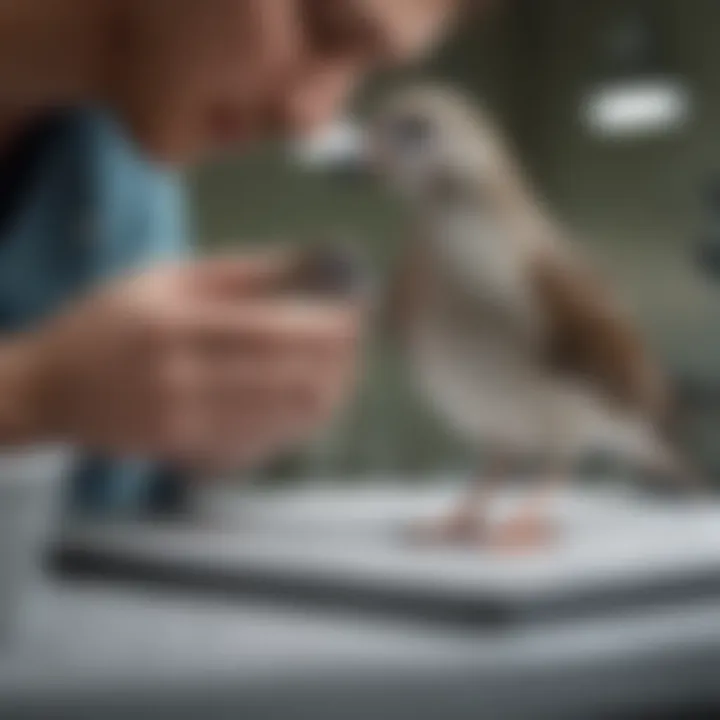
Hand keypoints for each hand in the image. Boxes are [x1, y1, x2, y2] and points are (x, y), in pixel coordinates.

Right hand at [22, 253, 361, 467]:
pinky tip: (307, 404)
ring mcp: (185, 424)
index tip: (356, 316)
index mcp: (175, 324)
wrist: (52, 388)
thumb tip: (308, 262)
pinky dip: (295, 423)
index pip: (270, 331)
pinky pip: (262, 443)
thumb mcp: (164, 278)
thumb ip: (238, 272)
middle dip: (337, 363)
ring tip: (343, 373)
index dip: (323, 328)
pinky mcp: (187, 451)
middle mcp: (181, 379)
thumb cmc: (110, 321)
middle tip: (357, 346)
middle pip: (287, 379)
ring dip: (326, 395)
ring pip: (284, 419)